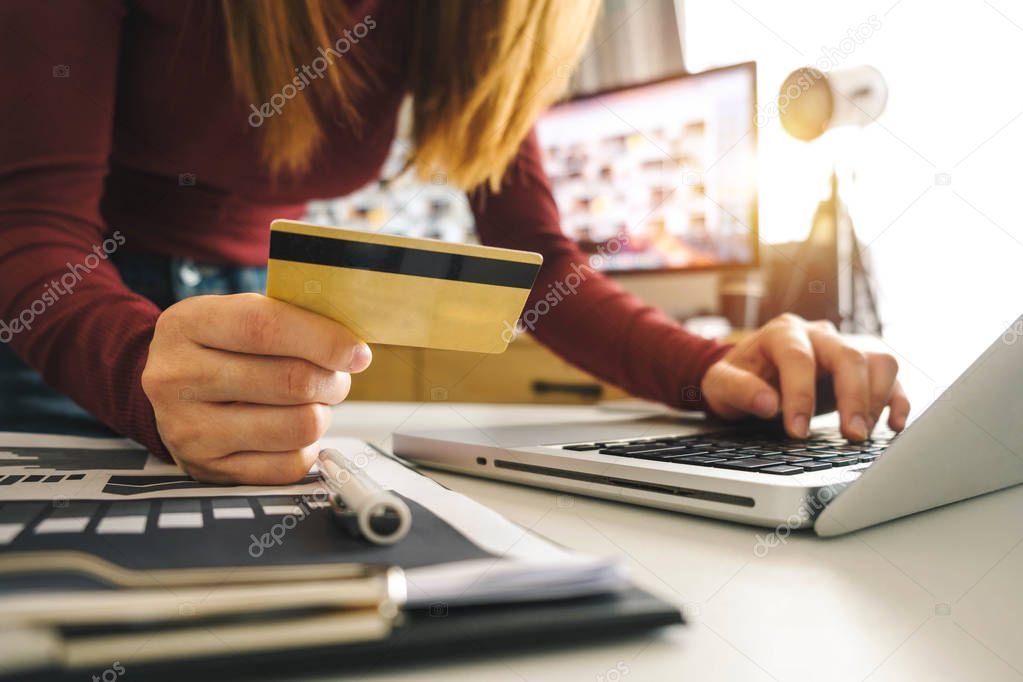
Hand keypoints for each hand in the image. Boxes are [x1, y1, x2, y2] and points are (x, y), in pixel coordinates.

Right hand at [141, 293, 371, 483]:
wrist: (170, 391)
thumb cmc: (221, 347)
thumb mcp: (238, 314)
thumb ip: (291, 319)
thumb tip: (352, 347)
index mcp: (187, 324)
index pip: (264, 327)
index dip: (322, 340)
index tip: (356, 352)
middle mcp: (177, 377)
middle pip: (290, 381)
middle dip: (332, 380)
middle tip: (335, 378)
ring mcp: (189, 429)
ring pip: (298, 426)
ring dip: (321, 414)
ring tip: (312, 403)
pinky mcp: (208, 469)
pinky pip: (289, 466)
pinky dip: (306, 448)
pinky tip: (291, 430)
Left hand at [700, 314, 909, 439]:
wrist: (747, 372)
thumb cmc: (736, 375)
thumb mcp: (720, 383)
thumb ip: (739, 390)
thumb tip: (767, 404)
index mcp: (782, 333)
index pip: (798, 358)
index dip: (800, 395)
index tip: (798, 431)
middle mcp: (817, 334)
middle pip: (848, 355)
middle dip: (852, 396)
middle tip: (850, 435)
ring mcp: (842, 347)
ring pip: (877, 360)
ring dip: (877, 398)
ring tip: (863, 433)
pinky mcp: (859, 367)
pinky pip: (889, 376)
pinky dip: (896, 399)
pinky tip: (892, 425)